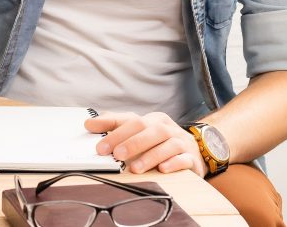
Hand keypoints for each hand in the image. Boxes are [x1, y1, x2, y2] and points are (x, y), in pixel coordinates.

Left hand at [85, 111, 206, 176]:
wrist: (196, 152)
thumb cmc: (162, 143)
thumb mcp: (141, 134)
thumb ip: (117, 128)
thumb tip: (90, 124)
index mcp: (152, 120)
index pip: (130, 118)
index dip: (111, 125)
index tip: (92, 132)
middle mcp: (166, 128)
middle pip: (148, 129)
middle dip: (130, 141)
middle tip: (115, 153)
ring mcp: (181, 142)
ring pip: (166, 144)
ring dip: (149, 156)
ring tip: (134, 168)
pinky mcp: (191, 158)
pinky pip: (184, 159)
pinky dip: (173, 163)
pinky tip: (162, 169)